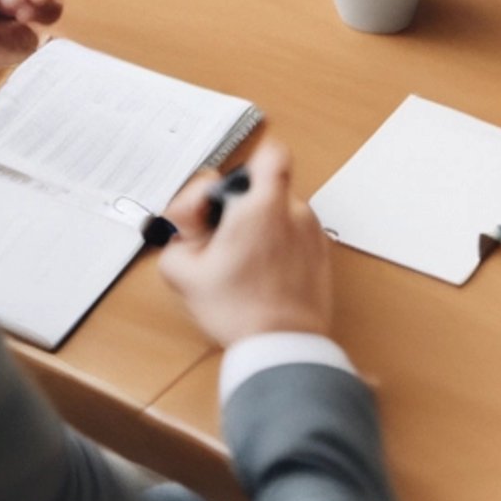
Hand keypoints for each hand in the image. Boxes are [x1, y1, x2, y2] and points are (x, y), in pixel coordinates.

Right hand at [156, 139, 333, 346]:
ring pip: (280, 214)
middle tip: (221, 239)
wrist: (283, 346)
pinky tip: (261, 276)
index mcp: (261, 205)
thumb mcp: (184, 273)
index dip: (249, 165)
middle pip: (266, 189)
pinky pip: (295, 237)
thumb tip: (185, 228)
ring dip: (261, 230)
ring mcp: (313, 233)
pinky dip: (279, 248)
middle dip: (241, 208)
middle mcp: (294, 211)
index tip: (227, 194)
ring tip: (242, 265)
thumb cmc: (238, 310)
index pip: (270, 155)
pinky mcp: (322, 255)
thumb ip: (177, 236)